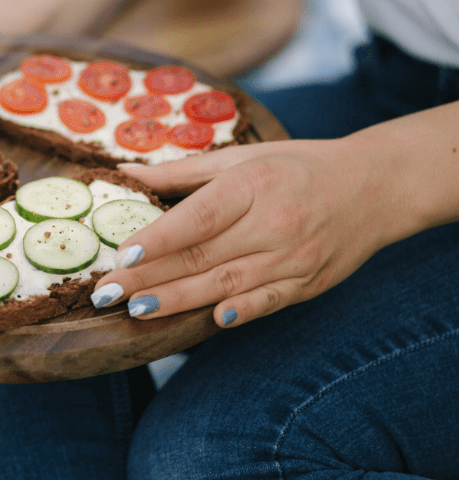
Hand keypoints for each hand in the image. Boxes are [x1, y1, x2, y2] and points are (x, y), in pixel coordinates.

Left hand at [92, 139, 399, 327]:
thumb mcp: (241, 158)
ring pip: (227, 283)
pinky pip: (269, 301)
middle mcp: (274, 222)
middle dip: (149, 278)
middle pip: (203, 256)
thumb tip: (121, 173)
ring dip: (179, 300)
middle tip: (106, 292)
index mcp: (253, 183)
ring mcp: (294, 256)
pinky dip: (241, 312)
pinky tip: (210, 320)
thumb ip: (180, 173)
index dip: (158, 239)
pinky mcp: (308, 283)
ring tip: (137, 310)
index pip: (199, 217)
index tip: (121, 256)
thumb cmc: (295, 167)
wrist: (374, 188)